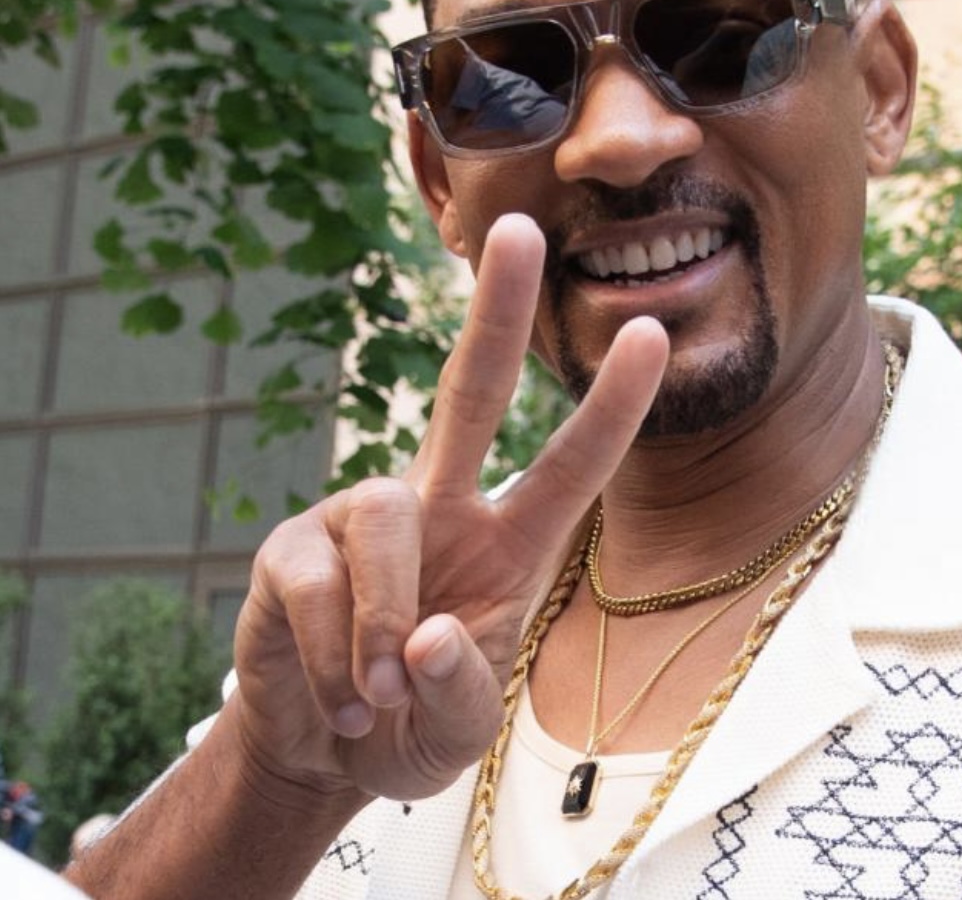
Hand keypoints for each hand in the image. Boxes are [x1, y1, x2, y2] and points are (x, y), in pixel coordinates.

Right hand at [228, 214, 668, 805]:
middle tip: (521, 227)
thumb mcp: (459, 733)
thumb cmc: (412, 725)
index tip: (651, 333)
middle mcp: (441, 507)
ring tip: (377, 697)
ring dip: (383, 625)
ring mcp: (362, 516)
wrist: (321, 750)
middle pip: (470, 391)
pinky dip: (333, 656)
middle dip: (497, 312)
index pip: (568, 465)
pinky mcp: (293, 546)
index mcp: (507, 543)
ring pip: (386, 516)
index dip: (609, 406)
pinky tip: (338, 694)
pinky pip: (317, 581)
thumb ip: (462, 694)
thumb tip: (430, 634)